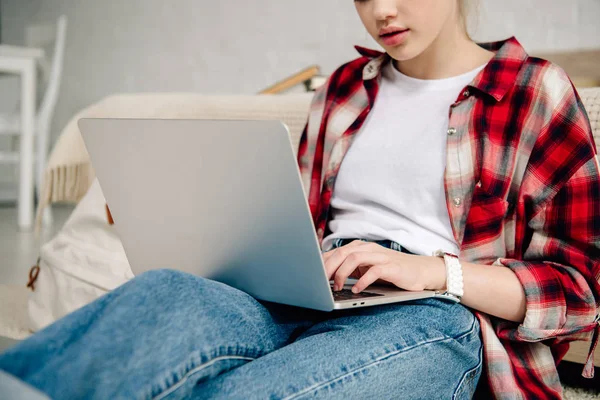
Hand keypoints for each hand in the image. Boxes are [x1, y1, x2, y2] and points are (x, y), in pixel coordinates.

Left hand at [322, 240, 445, 293]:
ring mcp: (380, 256)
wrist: (418, 271)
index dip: (322, 264)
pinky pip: (374, 271)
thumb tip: (325, 278)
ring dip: (342, 273)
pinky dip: (362, 281)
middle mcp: (368, 249)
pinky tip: (356, 290)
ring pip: (354, 258)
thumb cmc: (388, 271)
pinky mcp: (391, 266)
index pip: (335, 252)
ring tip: (337, 287)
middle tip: (321, 283)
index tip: (312, 277)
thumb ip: (348, 269)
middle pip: (342, 253)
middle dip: (328, 268)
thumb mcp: (365, 269)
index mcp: (359, 248)